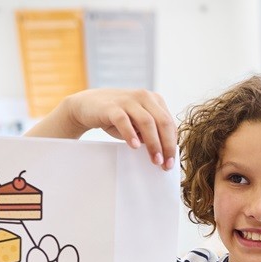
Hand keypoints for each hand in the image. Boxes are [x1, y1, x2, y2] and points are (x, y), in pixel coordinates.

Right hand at [62, 89, 176, 169]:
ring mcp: (128, 100)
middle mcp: (144, 97)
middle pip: (162, 122)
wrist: (87, 106)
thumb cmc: (117, 118)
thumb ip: (151, 134)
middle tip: (166, 164)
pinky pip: (123, 120)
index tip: (171, 162)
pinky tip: (134, 146)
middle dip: (167, 145)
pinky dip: (131, 134)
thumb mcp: (137, 125)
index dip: (172, 143)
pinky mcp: (111, 107)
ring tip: (155, 160)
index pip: (169, 123)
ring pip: (147, 122)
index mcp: (154, 100)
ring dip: (153, 143)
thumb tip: (164, 154)